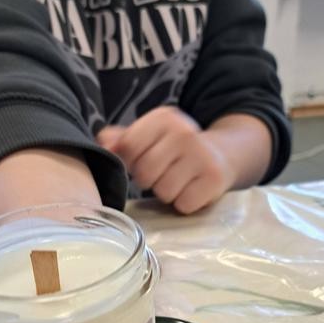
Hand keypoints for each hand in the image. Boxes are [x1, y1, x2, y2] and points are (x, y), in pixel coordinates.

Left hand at [97, 106, 233, 213]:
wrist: (220, 155)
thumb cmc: (174, 150)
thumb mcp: (149, 136)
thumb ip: (123, 139)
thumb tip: (103, 142)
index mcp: (164, 118)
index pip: (127, 147)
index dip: (129, 162)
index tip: (140, 161)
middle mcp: (184, 132)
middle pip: (144, 172)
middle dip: (149, 180)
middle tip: (163, 173)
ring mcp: (201, 155)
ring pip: (163, 191)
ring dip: (167, 193)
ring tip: (178, 181)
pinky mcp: (213, 179)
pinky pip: (183, 204)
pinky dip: (184, 203)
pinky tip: (191, 189)